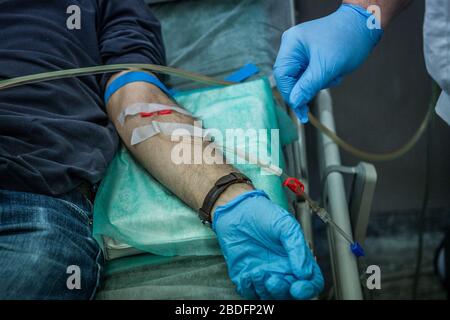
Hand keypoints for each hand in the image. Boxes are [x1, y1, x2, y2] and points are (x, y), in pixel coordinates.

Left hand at [213, 190, 323, 299]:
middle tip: (273, 279)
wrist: (237, 210)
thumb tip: (305, 273)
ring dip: (265, 290)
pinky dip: (249, 288)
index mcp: (296, 259)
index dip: (307, 290)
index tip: (298, 288)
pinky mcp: (245, 276)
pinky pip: (250, 293)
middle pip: (289, 294)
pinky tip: (247, 273)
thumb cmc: (263, 214)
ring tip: (258, 272)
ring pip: (270, 296)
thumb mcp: (285, 225)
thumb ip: (297, 247)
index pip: (311, 282)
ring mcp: (264, 275)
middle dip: (282, 291)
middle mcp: (282, 270)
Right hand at [273, 4, 382, 122]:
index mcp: (291, 44)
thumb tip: (295, 103)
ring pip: (301, 79)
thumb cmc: (347, 40)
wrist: (364, 26)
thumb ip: (308, 87)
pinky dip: (322, 79)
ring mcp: (301, 52)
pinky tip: (334, 72)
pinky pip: (310, 76)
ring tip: (334, 75)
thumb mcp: (327, 67)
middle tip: (322, 89)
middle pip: (290, 78)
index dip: (290, 94)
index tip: (300, 109)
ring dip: (318, 83)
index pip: (282, 75)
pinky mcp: (310, 57)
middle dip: (308, 86)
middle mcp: (292, 47)